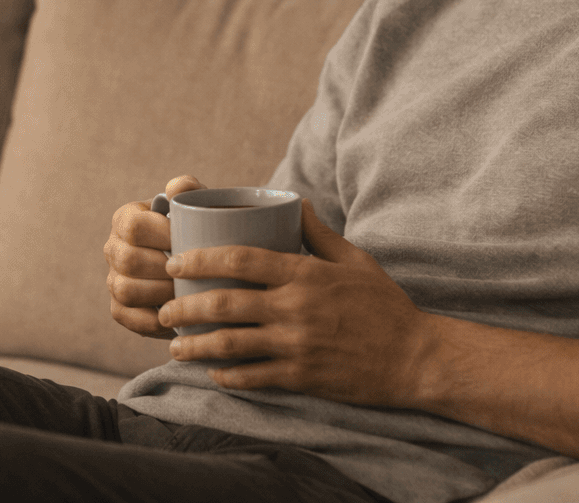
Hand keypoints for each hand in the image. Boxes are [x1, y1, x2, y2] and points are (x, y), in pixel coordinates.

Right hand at [105, 175, 206, 338]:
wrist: (200, 267)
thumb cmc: (197, 233)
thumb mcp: (197, 208)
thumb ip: (189, 190)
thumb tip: (176, 187)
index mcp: (126, 218)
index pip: (134, 226)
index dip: (163, 236)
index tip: (191, 243)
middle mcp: (113, 248)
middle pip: (128, 260)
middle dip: (164, 269)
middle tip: (194, 274)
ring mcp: (113, 279)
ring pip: (125, 290)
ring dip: (159, 294)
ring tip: (187, 294)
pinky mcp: (119, 308)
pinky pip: (127, 316)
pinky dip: (153, 319)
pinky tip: (176, 315)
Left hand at [158, 200, 436, 408]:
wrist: (415, 357)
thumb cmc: (384, 305)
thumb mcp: (355, 260)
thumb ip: (319, 233)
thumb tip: (295, 202)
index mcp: (304, 274)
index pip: (240, 259)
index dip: (201, 260)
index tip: (175, 263)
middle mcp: (295, 308)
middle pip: (225, 303)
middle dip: (185, 307)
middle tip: (164, 310)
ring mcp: (297, 345)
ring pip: (232, 344)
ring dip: (197, 346)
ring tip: (175, 347)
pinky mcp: (302, 377)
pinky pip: (254, 377)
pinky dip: (227, 375)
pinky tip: (212, 372)